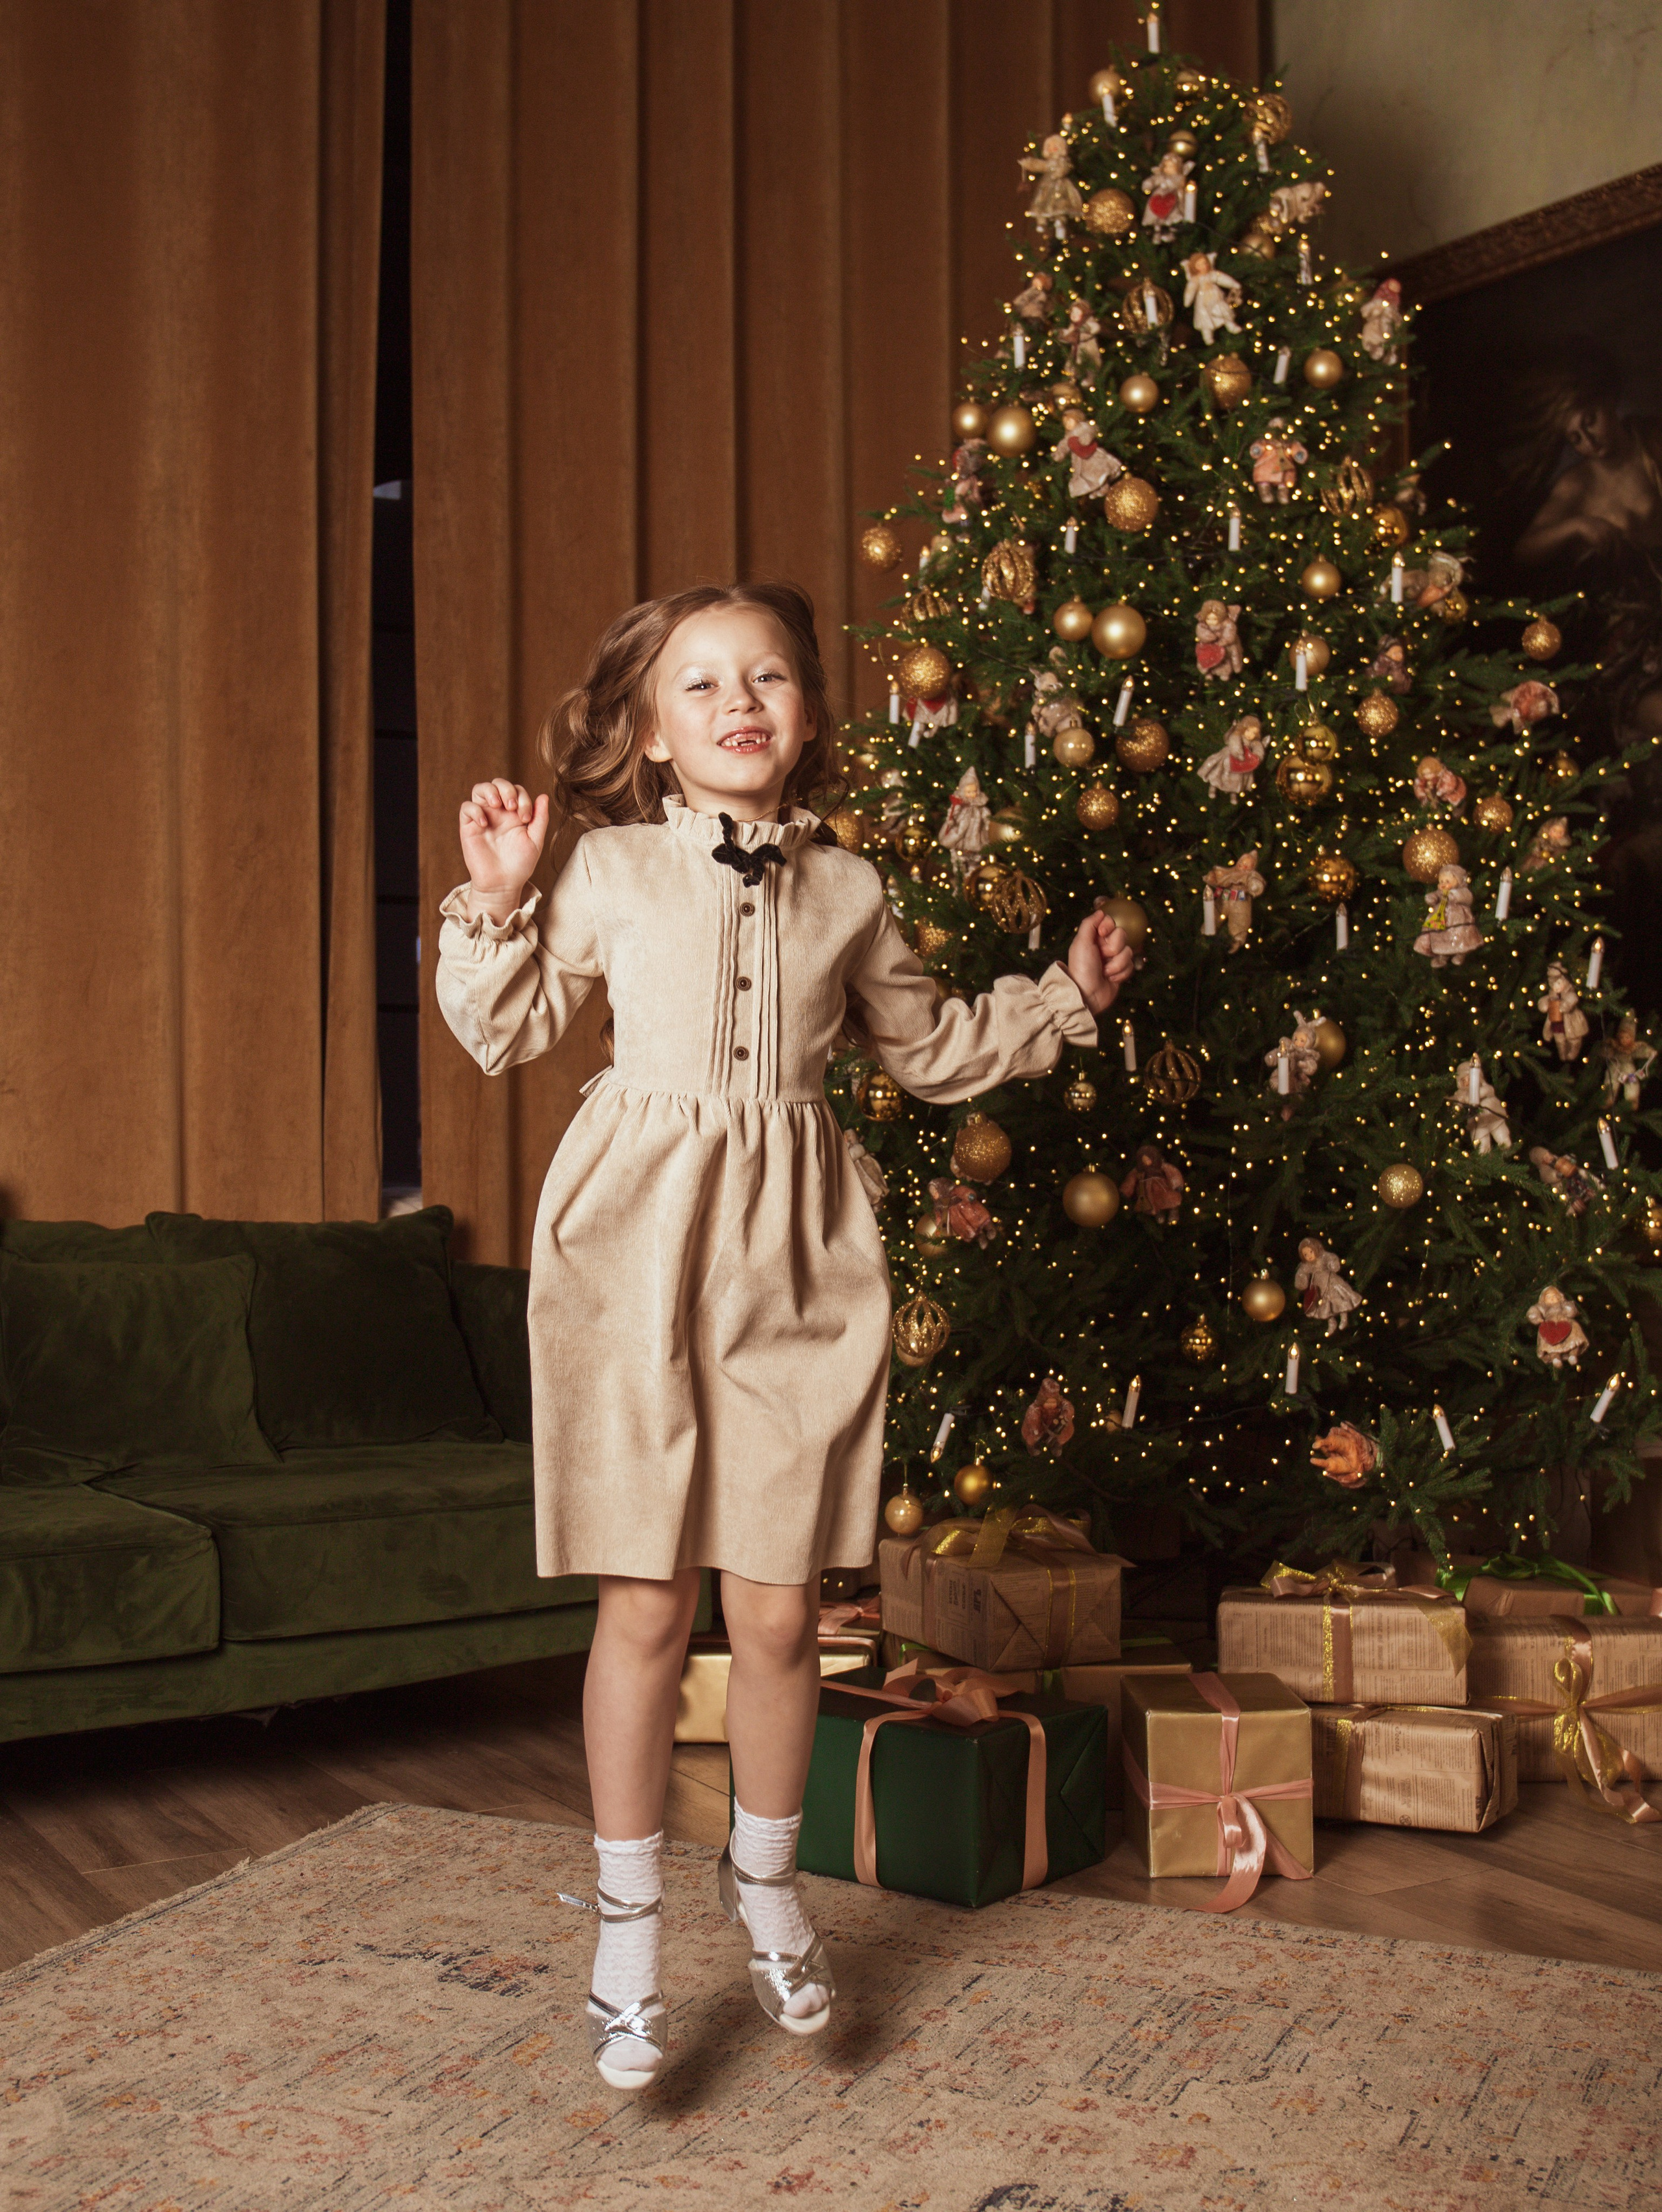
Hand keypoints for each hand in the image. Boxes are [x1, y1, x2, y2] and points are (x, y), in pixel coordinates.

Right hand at [459, 780, 548, 918]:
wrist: (503, 883)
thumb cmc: (520, 864)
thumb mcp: (535, 840)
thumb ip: (540, 818)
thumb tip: (543, 796)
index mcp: (515, 813)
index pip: (517, 790)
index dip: (523, 797)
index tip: (525, 818)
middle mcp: (498, 812)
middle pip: (497, 784)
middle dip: (506, 789)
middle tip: (512, 807)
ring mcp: (483, 817)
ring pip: (480, 789)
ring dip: (490, 791)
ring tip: (498, 805)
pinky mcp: (469, 827)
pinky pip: (467, 807)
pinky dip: (475, 809)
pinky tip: (485, 823)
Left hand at [1066, 907, 1134, 1015]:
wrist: (1086, 995)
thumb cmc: (1081, 968)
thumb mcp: (1081, 943)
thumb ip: (1089, 924)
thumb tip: (1100, 911)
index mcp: (1094, 937)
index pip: (1110, 922)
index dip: (1108, 927)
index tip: (1102, 933)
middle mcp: (1104, 946)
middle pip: (1122, 935)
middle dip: (1113, 948)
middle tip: (1102, 957)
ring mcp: (1114, 959)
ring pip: (1128, 951)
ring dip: (1116, 964)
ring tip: (1104, 972)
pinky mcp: (1121, 971)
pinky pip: (1131, 965)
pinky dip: (1121, 973)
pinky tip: (1110, 978)